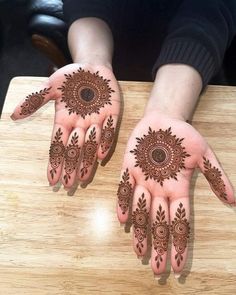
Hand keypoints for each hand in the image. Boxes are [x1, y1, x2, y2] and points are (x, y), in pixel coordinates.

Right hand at [11, 63, 119, 187]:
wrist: (92, 65)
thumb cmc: (71, 76)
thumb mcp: (52, 86)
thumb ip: (35, 100)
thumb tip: (14, 115)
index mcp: (65, 120)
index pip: (58, 145)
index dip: (55, 162)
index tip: (52, 179)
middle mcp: (80, 124)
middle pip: (74, 149)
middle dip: (71, 167)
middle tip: (68, 185)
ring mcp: (97, 120)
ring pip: (91, 144)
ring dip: (87, 161)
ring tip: (83, 178)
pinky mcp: (112, 113)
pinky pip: (109, 130)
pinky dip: (105, 141)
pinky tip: (100, 155)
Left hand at [117, 112, 234, 276]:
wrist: (164, 119)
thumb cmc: (184, 137)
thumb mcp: (203, 155)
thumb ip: (215, 176)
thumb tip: (233, 200)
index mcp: (178, 188)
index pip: (180, 221)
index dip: (180, 243)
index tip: (179, 265)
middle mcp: (160, 188)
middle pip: (159, 222)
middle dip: (159, 245)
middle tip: (157, 269)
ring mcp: (143, 179)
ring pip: (141, 209)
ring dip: (140, 230)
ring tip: (139, 252)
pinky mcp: (128, 167)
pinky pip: (125, 188)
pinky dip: (124, 202)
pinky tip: (124, 219)